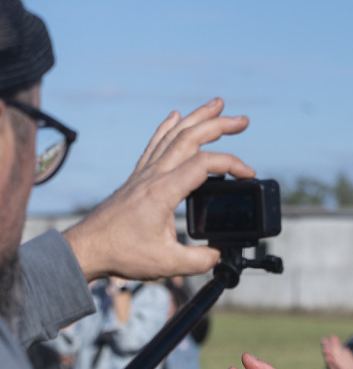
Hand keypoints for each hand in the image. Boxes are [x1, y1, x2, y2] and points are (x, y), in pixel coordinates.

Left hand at [64, 98, 253, 282]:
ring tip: (217, 105)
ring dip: (197, 118)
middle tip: (243, 120)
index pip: (204, 164)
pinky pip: (155, 143)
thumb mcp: (167, 263)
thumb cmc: (122, 253)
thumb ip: (200, 259)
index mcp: (163, 191)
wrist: (87, 249)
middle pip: (189, 138)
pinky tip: (175, 116)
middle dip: (219, 124)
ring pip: (173, 135)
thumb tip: (220, 254)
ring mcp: (144, 173)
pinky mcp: (138, 177)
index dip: (231, 165)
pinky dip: (168, 127)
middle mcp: (153, 175)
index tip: (248, 175)